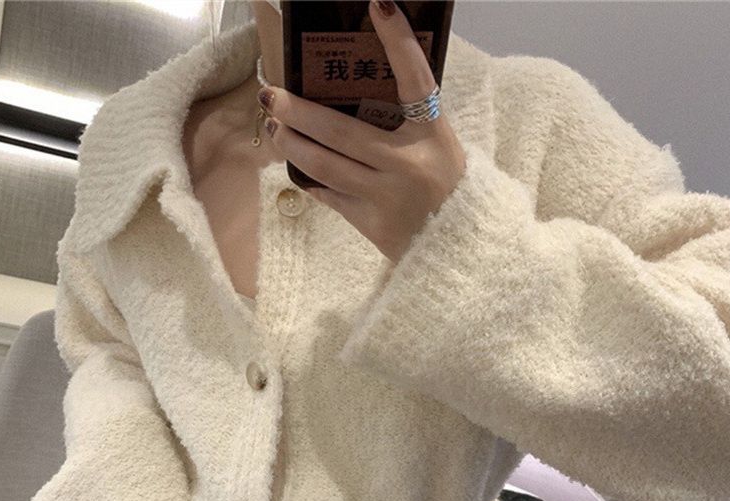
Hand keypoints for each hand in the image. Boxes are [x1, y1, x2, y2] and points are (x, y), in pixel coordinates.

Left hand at [257, 0, 465, 263]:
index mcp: (432, 137)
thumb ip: (407, 120)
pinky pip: (328, 195)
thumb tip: (355, 89)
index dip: (399, 42)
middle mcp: (406, 165)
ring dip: (292, 144)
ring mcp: (384, 197)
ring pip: (324, 165)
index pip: (416, 81)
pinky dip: (309, 178)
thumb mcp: (438, 146)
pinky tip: (294, 163)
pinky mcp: (369, 223)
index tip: (380, 5)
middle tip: (271, 96)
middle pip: (340, 131)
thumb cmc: (445, 187)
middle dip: (298, 111)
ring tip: (276, 129)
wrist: (458, 246)